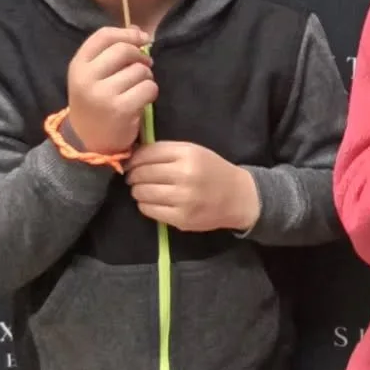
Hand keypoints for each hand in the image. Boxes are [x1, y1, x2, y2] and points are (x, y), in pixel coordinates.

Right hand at [65, 26, 155, 155]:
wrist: (87, 142)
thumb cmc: (94, 104)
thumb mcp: (93, 76)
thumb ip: (111, 51)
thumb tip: (135, 28)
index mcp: (78, 65)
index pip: (104, 35)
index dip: (127, 33)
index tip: (142, 38)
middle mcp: (87, 78)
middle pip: (124, 50)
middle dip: (140, 55)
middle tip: (145, 65)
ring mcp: (103, 94)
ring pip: (140, 70)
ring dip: (146, 77)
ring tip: (138, 88)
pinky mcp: (120, 109)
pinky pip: (148, 88)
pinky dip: (151, 92)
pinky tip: (142, 100)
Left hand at [126, 141, 260, 233]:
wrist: (238, 198)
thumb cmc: (212, 171)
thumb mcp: (193, 151)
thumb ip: (165, 150)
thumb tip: (132, 155)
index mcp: (188, 155)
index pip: (147, 154)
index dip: (134, 159)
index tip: (131, 163)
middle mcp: (185, 176)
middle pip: (142, 174)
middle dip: (133, 176)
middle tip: (135, 178)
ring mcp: (183, 199)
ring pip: (142, 193)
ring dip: (138, 191)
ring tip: (144, 189)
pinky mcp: (181, 219)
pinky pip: (149, 210)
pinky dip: (145, 205)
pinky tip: (153, 201)